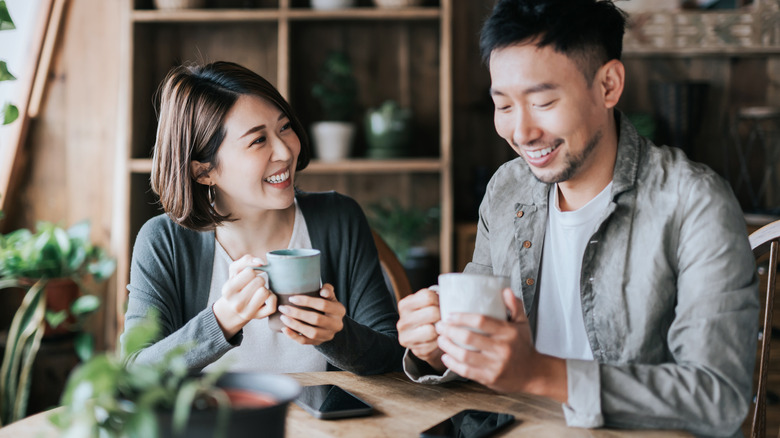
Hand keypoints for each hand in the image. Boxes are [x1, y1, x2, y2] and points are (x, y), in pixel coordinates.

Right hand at [213, 255, 276, 338]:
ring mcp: (248, 312)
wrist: (233, 309)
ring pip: (265, 292)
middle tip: (253, 285)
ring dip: (264, 289)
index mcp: (228, 290)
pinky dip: (272, 298)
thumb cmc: (236, 285)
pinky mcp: (259, 317)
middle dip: (258, 280)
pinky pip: (272, 304)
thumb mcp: (235, 271)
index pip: (250, 273)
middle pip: (259, 281)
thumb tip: (261, 262)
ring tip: (258, 291)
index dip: (252, 272)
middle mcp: (236, 304)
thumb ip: (246, 260)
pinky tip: (266, 298)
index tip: (248, 277)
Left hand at [277, 283, 345, 344]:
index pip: (323, 305)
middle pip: (316, 319)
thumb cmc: (326, 304)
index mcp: (339, 310)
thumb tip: (323, 291)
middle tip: (283, 308)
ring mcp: (328, 335)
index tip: (291, 298)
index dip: (307, 301)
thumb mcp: (330, 296)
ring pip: (311, 332)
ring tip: (283, 317)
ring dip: (295, 325)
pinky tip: (285, 329)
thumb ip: (328, 290)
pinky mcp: (319, 342)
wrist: (330, 322)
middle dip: (297, 313)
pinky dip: (293, 336)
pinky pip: (305, 341)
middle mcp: (336, 325)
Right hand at [397, 288, 445, 371]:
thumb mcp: (429, 303)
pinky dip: (440, 341)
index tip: (439, 305)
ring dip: (441, 330)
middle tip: (442, 318)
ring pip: (432, 330)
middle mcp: (402, 321)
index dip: (439, 300)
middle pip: (432, 313)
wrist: (426, 339)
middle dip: (442, 315)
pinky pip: (436, 344)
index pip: (428, 297)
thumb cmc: (430, 317)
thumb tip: (450, 301)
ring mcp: (407, 338)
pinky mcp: (416, 351)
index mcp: (405, 305)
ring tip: (440, 328)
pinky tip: (438, 339)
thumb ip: (436, 298)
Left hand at [436, 288, 566, 400]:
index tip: (449, 315)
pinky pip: (466, 371)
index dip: (462, 317)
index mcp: (508, 333)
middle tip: (440, 326)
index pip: (481, 321)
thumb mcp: (523, 324)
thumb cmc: (524, 346)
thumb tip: (505, 290)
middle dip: (449, 331)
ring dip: (448, 347)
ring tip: (440, 340)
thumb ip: (515, 306)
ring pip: (464, 355)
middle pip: (468, 338)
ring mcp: (495, 365)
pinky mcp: (490, 379)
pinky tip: (445, 357)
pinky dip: (452, 364)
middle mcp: (502, 349)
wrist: (534, 374)